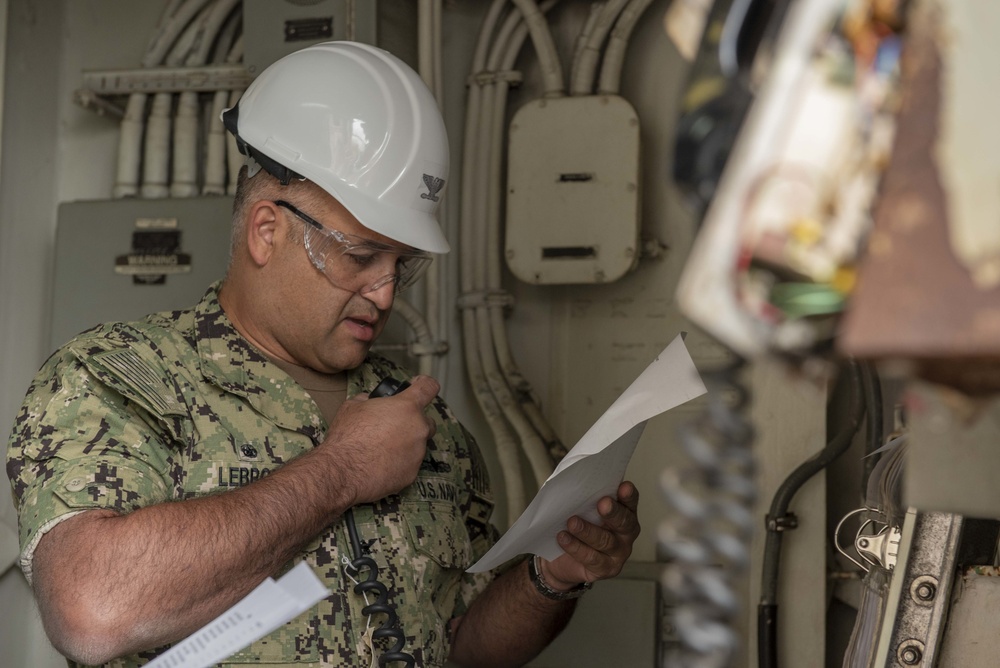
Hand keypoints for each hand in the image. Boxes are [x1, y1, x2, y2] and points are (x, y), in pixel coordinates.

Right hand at [320, 375, 438, 504]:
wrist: (344, 471)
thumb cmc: (348, 435)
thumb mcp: (353, 405)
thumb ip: (368, 399)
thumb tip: (369, 400)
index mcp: (407, 407)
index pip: (428, 387)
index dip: (424, 384)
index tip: (418, 386)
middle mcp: (419, 428)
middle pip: (427, 421)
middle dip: (413, 422)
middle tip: (392, 426)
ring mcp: (418, 453)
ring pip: (417, 445)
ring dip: (404, 444)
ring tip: (380, 449)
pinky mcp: (412, 474)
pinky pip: (409, 464)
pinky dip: (398, 463)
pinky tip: (380, 464)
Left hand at [541, 482, 640, 588]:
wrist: (561, 560)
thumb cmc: (575, 526)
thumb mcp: (580, 509)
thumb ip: (585, 498)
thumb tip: (577, 483)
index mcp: (624, 512)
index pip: (630, 501)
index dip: (628, 495)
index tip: (624, 487)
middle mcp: (626, 533)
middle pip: (624, 522)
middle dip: (613, 512)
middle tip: (603, 504)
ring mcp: (618, 553)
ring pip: (606, 541)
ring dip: (588, 531)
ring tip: (571, 522)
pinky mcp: (606, 569)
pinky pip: (592, 558)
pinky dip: (576, 547)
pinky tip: (563, 538)